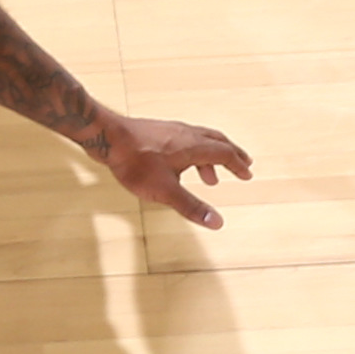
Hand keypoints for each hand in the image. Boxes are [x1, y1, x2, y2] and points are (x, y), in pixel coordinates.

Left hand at [95, 113, 251, 228]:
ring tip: (210, 177)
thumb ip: (192, 207)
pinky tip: (180, 165)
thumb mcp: (166, 191)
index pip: (225, 154)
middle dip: (231, 154)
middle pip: (217, 141)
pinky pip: (185, 139)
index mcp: (195, 147)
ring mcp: (172, 130)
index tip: (247, 174)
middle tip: (243, 164)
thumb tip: (218, 223)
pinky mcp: (158, 131)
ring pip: (201, 139)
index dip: (238, 165)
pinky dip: (193, 152)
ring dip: (211, 156)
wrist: (108, 137)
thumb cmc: (136, 162)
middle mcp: (187, 134)